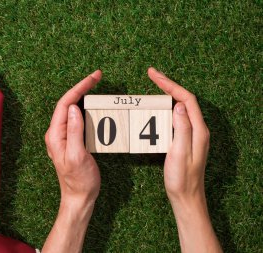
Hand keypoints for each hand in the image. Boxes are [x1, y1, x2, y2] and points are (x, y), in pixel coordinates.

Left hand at [42, 70, 101, 252]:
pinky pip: (78, 120)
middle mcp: (57, 133)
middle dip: (81, 88)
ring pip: (72, 110)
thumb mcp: (77, 155)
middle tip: (97, 77)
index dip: (79, 88)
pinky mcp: (73, 140)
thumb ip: (74, 131)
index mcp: (55, 134)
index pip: (65, 104)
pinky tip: (95, 106)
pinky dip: (87, 109)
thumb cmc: (78, 180)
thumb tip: (74, 108)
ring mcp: (64, 136)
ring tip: (96, 87)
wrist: (80, 196)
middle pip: (68, 104)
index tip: (93, 78)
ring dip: (84, 97)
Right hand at [148, 67, 221, 252]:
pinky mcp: (184, 140)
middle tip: (152, 75)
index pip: (186, 99)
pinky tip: (156, 109)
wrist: (185, 196)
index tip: (154, 75)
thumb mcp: (180, 152)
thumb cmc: (182, 178)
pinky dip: (165, 108)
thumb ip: (181, 128)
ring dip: (167, 95)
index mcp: (198, 130)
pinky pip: (175, 118)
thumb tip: (178, 105)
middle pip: (184, 99)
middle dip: (168, 85)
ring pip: (180, 107)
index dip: (170, 84)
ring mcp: (191, 134)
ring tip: (153, 87)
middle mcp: (197, 129)